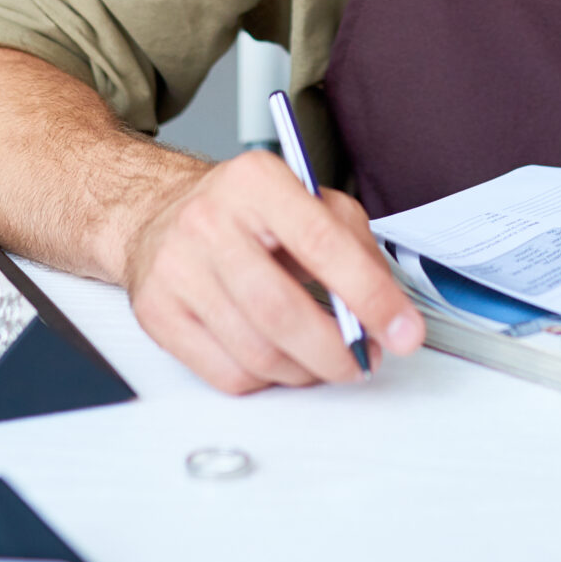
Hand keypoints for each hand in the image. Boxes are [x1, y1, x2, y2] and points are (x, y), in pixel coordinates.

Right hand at [122, 149, 425, 393]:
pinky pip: (227, 374)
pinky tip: (280, 359)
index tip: (403, 331)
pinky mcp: (157, 313)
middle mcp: (209, 221)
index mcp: (256, 182)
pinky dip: (267, 380)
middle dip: (337, 350)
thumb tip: (387, 310)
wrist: (158, 213)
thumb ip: (354, 246)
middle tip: (365, 359)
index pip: (323, 244)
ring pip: (257, 353)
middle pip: (282, 311)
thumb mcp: (308, 201)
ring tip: (324, 360)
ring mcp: (176, 269)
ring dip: (307, 371)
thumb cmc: (243, 212)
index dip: (371, 296)